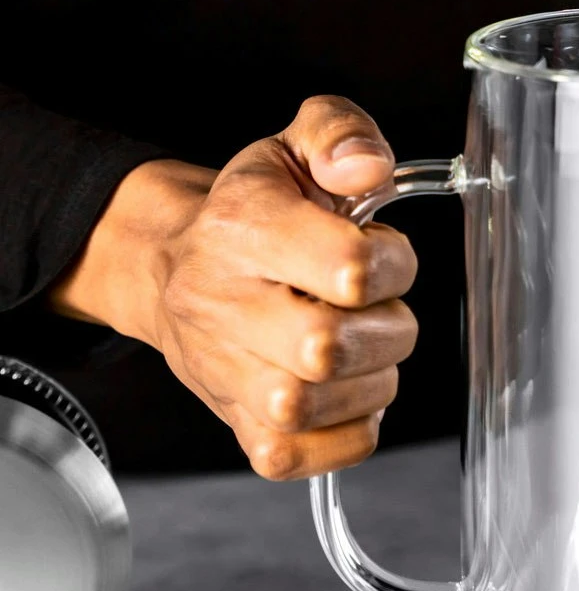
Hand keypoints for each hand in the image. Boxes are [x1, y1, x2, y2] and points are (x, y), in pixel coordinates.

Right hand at [49, 97, 418, 479]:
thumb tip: (369, 167)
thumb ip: (341, 134)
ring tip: (365, 346)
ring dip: (372, 379)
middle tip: (378, 308)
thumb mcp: (295, 143)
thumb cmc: (255, 208)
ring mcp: (223, 372)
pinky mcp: (236, 426)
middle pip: (326, 348)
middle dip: (387, 328)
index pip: (347, 267)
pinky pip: (301, 456)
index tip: (383, 252)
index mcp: (243, 227)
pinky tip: (350, 390)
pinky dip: (348, 430)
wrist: (175, 263)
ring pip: (313, 407)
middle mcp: (222, 304)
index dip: (392, 263)